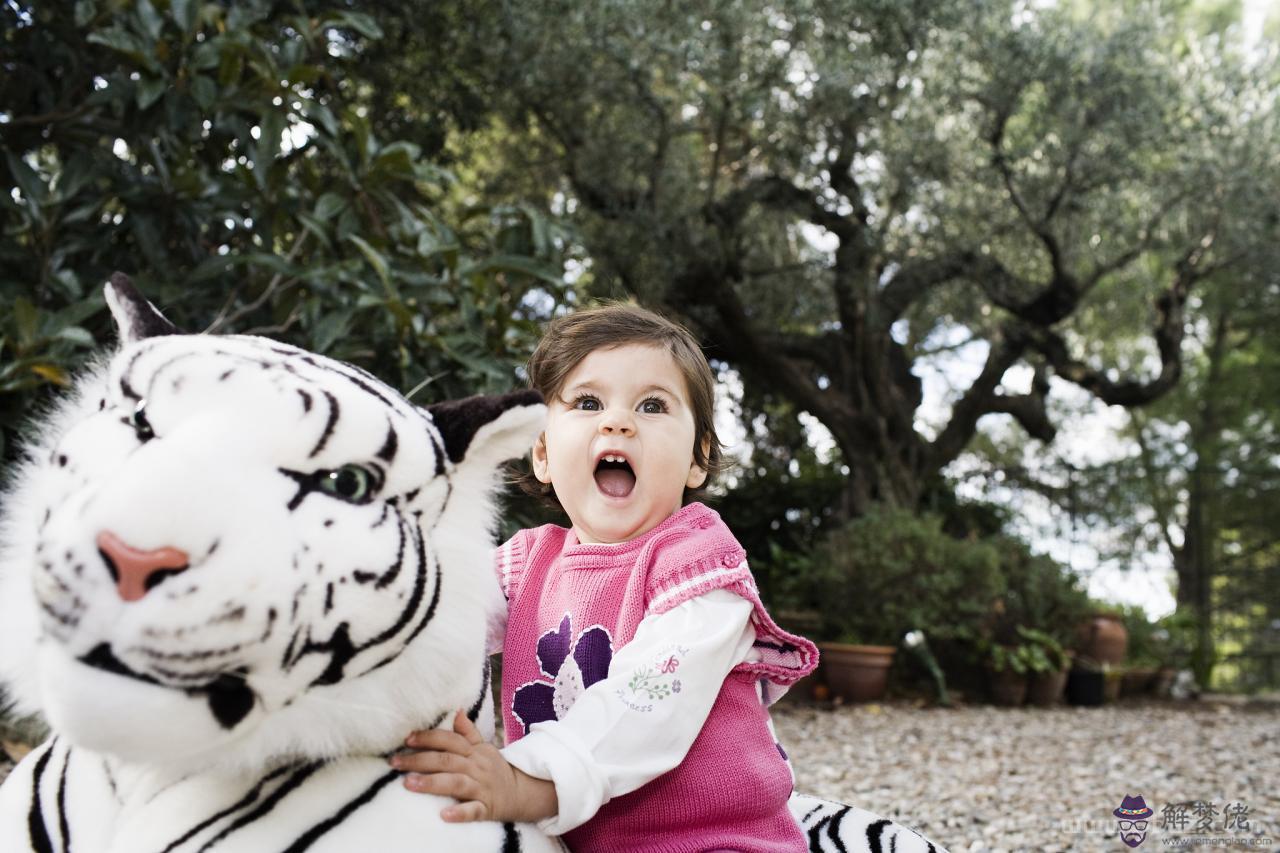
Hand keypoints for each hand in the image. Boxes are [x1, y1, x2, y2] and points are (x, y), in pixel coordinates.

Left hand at [393, 710, 557, 823]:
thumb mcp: (484, 748)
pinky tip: (444, 815)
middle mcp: (476, 767)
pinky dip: (460, 813)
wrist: (522, 792)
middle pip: (446, 760)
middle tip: (396, 763)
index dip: (429, 738)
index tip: (407, 739)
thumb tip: (456, 711)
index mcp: (474, 752)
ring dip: (432, 783)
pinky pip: (473, 811)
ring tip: (409, 784)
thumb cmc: (495, 770)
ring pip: (456, 783)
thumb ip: (468, 732)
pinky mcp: (486, 808)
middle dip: (420, 760)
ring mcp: (481, 788)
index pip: (449, 740)